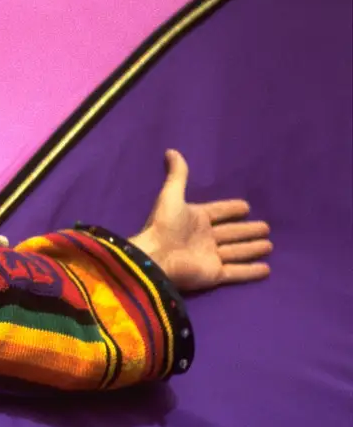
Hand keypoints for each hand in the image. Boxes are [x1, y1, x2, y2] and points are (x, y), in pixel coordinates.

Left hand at [129, 150, 271, 291]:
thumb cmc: (164, 226)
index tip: (246, 207)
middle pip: (231, 233)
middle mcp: (204, 238)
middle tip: (266, 228)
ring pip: (237, 252)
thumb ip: (177, 175)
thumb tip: (171, 151)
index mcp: (195, 219)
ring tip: (269, 245)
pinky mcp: (215, 275)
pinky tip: (267, 269)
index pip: (218, 212)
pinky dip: (251, 271)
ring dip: (252, 249)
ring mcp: (210, 257)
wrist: (156, 257)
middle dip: (247, 231)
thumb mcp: (171, 196)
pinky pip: (237, 272)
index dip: (230, 210)